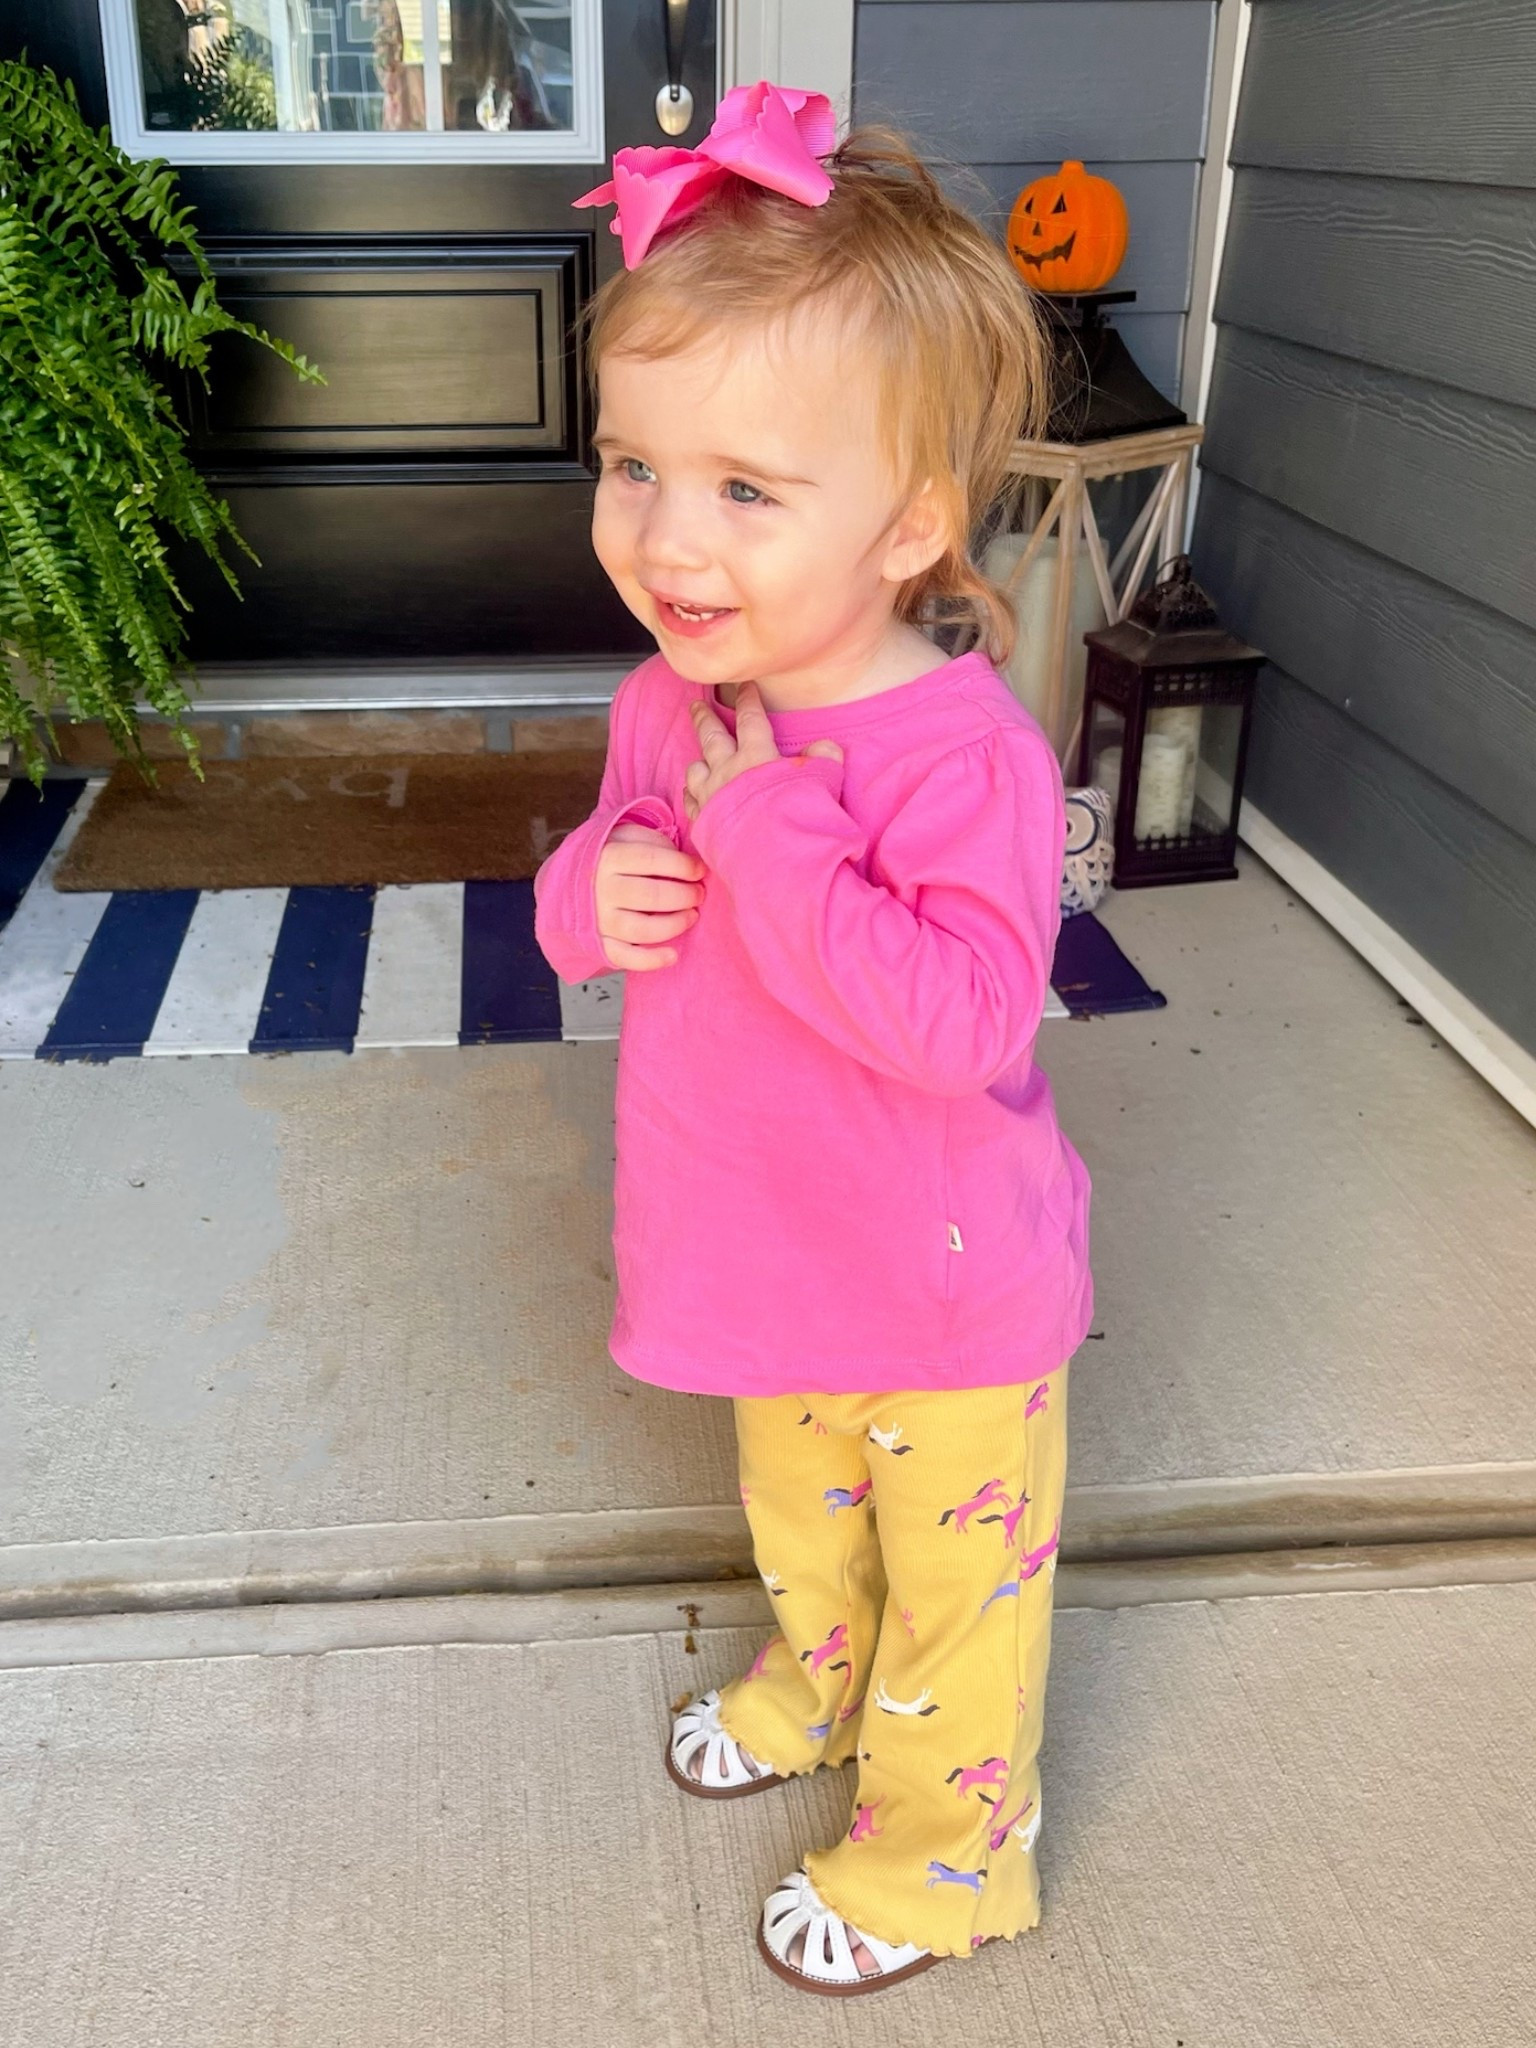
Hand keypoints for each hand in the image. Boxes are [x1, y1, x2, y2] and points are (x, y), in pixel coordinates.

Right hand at [595, 822, 705, 971]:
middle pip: (650, 896)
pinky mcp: (599, 943)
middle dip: (684, 896)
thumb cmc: (613, 858)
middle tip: (698, 894)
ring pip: (641, 929)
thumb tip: (687, 863)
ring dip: (674, 924)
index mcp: (609, 857)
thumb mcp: (628, 837)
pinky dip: (650, 960)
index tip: (700, 870)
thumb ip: (654, 843)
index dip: (683, 866)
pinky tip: (673, 955)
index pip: (651, 860)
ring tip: (692, 916)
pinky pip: (625, 957)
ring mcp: (599, 920)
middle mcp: (601, 889)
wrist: (572, 881)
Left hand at [684, 679, 842, 823]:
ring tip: (700, 758)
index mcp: (756, 756)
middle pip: (711, 736)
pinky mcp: (703, 823)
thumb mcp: (820, 784)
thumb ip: (823, 760)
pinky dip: (691, 794)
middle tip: (696, 703)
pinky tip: (694, 795)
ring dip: (699, 761)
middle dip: (704, 717)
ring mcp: (711, 797)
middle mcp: (728, 771)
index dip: (748, 699)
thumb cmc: (798, 820)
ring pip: (695, 769)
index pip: (751, 718)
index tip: (745, 687)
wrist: (772, 859)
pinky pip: (690, 802)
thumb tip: (826, 746)